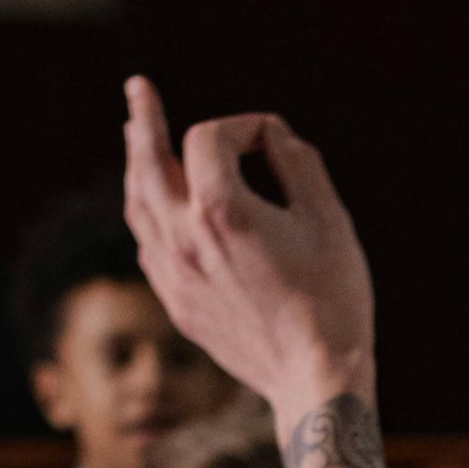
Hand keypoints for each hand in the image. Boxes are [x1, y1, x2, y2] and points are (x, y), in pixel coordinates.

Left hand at [123, 77, 374, 429]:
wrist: (314, 377)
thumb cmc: (332, 297)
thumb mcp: (329, 218)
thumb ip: (298, 163)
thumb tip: (273, 133)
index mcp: (221, 210)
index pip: (208, 138)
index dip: (241, 125)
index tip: (271, 139)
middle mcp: (185, 238)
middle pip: (148, 163)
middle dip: (146, 121)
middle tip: (138, 90)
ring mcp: (175, 274)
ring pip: (139, 206)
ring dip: (138, 166)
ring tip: (136, 138)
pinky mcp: (178, 303)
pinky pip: (148, 245)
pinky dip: (147, 213)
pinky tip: (153, 205)